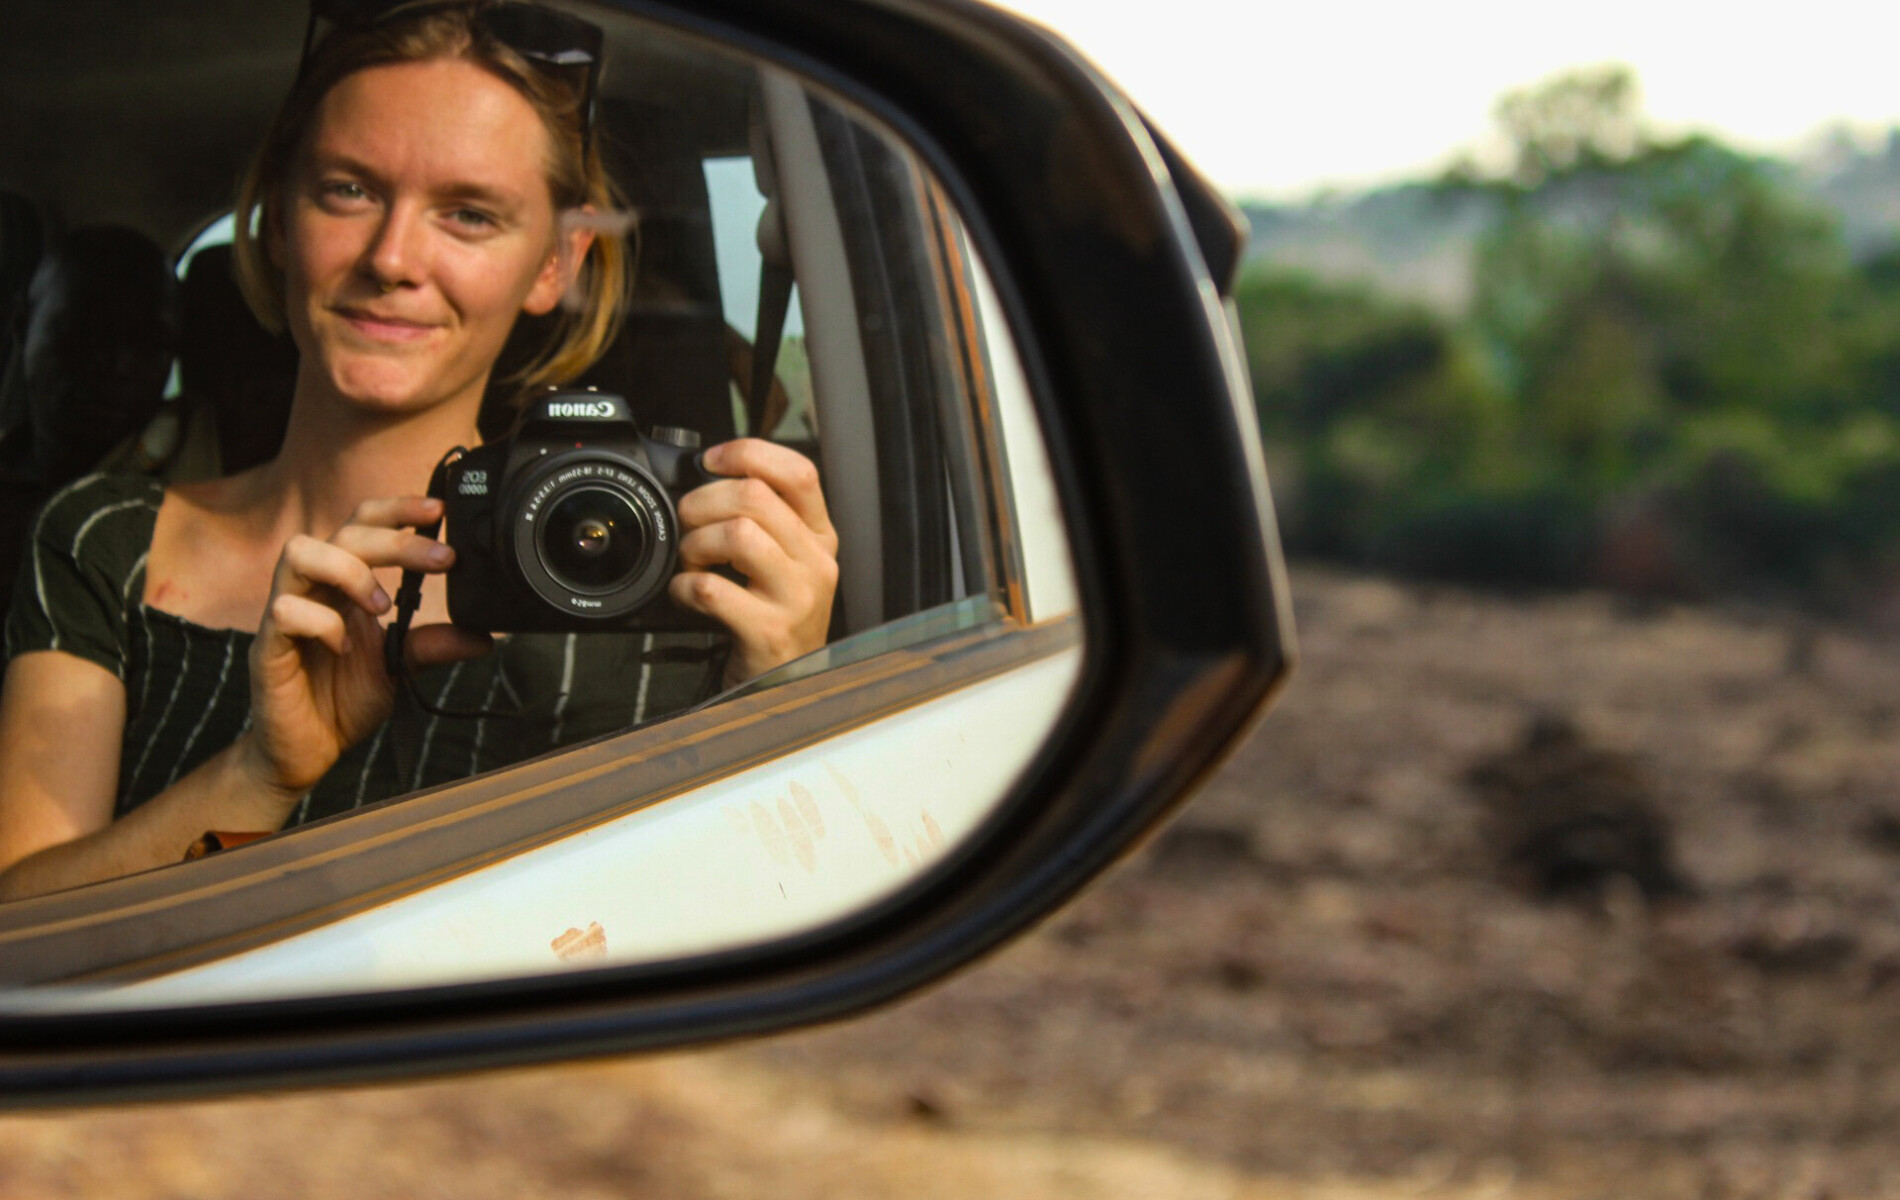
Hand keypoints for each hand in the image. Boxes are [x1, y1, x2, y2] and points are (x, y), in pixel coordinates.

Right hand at [241, 496, 489, 798]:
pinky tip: (343, 647)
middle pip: (343, 532)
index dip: (397, 510)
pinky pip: (284, 610)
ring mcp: (285, 613)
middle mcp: (313, 589)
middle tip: (441, 560)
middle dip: (396, 540)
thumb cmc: (342, 701)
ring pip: (300, 553)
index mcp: (342, 585)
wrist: (305, 753)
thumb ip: (433, 646)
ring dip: (351, 571)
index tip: (440, 512)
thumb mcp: (399, 668)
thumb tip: (485, 636)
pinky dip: (322, 623)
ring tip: (383, 606)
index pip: (362, 524)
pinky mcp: (267, 646)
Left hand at [670, 439, 838, 685]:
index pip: (799, 472)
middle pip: (755, 496)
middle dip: (703, 501)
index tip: (711, 461)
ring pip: (737, 533)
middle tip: (687, 522)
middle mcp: (816, 562)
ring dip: (695, 543)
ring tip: (690, 560)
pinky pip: (712, 589)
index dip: (749, 454)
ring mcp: (797, 598)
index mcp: (820, 536)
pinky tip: (685, 594)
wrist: (783, 685)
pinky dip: (684, 586)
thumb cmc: (774, 617)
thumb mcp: (786, 562)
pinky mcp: (769, 631)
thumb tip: (709, 475)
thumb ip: (764, 519)